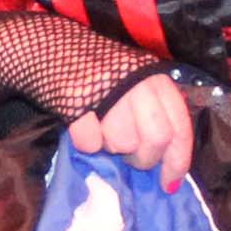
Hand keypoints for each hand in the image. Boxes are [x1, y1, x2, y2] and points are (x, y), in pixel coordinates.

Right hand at [72, 66, 194, 173]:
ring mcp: (109, 90)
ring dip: (110, 146)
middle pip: (156, 140)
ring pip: (121, 143)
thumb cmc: (100, 72)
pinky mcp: (78, 99)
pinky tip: (83, 126)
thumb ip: (155, 112)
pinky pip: (90, 142)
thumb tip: (165, 159)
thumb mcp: (137, 83)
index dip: (178, 162)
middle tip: (127, 155)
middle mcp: (139, 83)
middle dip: (143, 159)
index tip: (168, 184)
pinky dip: (86, 142)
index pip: (180, 128)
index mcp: (157, 80)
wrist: (50, 46)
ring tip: (101, 128)